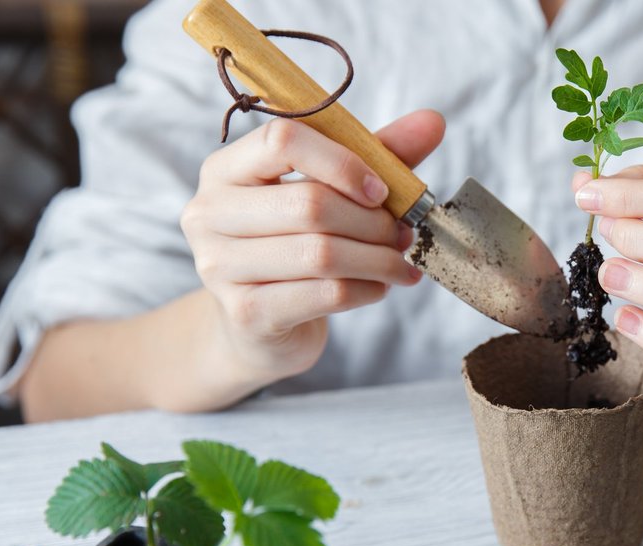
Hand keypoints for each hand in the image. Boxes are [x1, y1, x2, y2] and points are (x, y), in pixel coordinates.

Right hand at [180, 111, 443, 382]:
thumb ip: (377, 155)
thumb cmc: (296, 245)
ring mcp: (220, 266)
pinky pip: (325, 294)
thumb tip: (432, 121)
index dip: (344, 163)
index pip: (282, 140)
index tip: (381, 190)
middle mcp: (210, 213)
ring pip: (320, 253)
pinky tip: (380, 287)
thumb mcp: (332, 192)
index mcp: (226, 169)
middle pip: (309, 203)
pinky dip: (366, 289)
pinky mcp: (246, 313)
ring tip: (400, 262)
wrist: (260, 325)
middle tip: (403, 234)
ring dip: (377, 259)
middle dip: (372, 221)